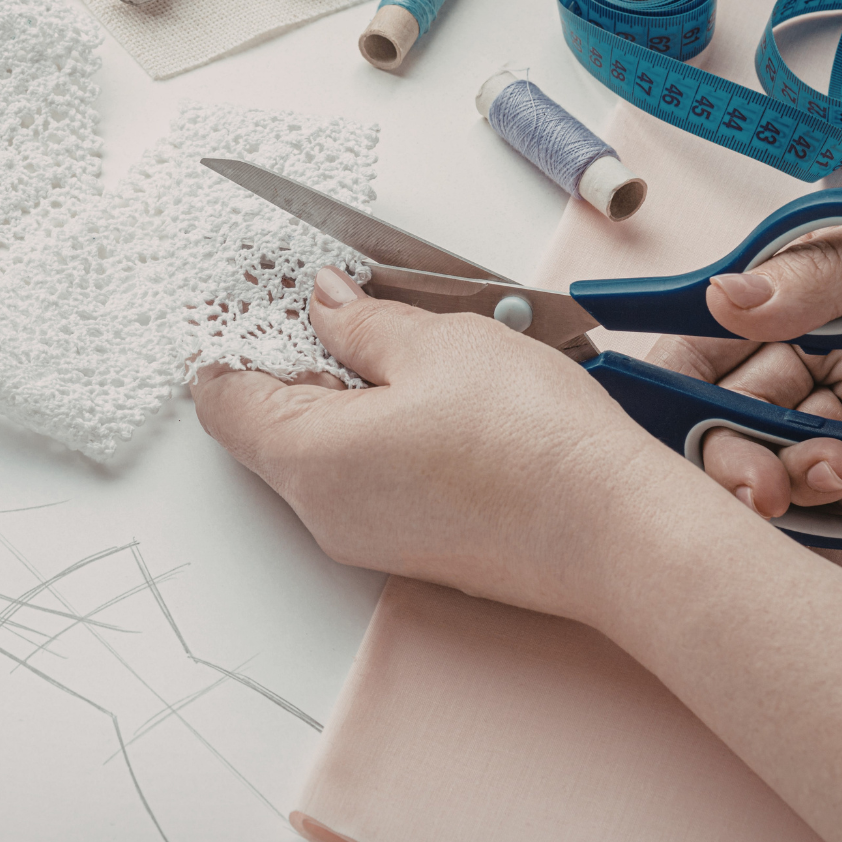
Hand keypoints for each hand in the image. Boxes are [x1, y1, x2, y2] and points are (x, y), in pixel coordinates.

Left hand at [191, 266, 741, 625]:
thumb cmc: (535, 443)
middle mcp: (325, 511)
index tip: (247, 298)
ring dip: (331, 390)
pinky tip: (414, 390)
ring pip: (314, 450)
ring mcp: (366, 536)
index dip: (227, 338)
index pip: (223, 398)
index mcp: (311, 459)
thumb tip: (324, 302)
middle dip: (284, 357)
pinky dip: (364, 427)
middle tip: (324, 303)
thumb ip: (362, 321)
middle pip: (264, 426)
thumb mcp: (438, 346)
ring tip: (381, 338)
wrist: (618, 533)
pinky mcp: (408, 543)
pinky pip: (357, 476)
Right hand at [647, 225, 841, 519]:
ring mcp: (841, 410)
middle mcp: (792, 368)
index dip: (677, 406)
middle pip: (731, 430)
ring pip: (790, 467)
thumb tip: (724, 297)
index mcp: (766, 317)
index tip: (692, 440)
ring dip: (807, 481)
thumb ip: (802, 278)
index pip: (691, 366)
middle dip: (741, 465)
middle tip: (763, 490)